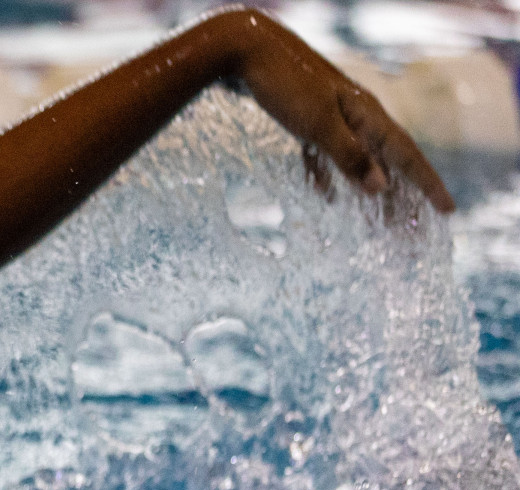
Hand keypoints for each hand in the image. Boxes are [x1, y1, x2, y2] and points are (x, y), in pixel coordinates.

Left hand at [229, 10, 454, 211]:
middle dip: (403, 199)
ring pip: (361, 160)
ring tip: (382, 224)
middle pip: (388, 163)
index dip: (429, 185)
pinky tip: (327, 196)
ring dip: (371, 191)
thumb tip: (380, 188)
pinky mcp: (308, 118)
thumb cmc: (285, 85)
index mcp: (368, 116)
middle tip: (413, 235)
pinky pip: (327, 154)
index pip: (408, 156)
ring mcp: (334, 116)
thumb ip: (349, 155)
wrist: (247, 49)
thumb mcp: (318, 124)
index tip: (448, 211)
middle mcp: (358, 115)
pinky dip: (329, 176)